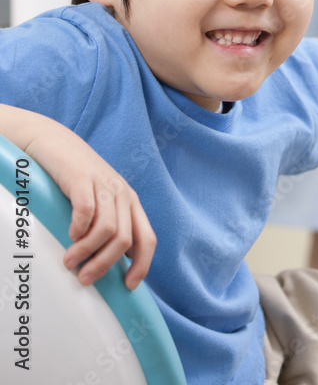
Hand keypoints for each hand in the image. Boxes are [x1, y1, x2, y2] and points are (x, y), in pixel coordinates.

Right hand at [24, 117, 155, 289]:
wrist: (57, 144)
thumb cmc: (78, 179)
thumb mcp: (102, 201)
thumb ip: (110, 225)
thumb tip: (113, 261)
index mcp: (131, 202)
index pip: (147, 238)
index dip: (142, 265)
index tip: (128, 286)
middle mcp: (123, 194)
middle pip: (125, 240)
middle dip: (105, 265)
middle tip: (85, 279)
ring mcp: (104, 185)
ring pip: (107, 230)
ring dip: (87, 252)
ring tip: (70, 262)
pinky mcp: (83, 179)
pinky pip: (87, 211)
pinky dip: (79, 229)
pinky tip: (69, 234)